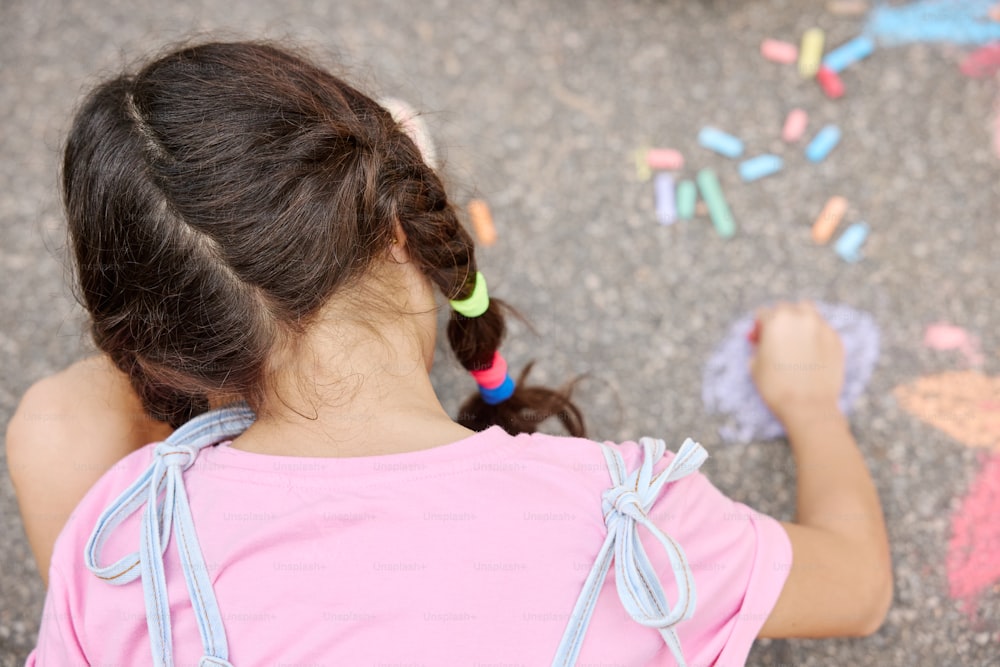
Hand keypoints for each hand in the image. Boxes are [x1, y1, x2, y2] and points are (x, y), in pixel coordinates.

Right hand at [749, 301, 844, 424]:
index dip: (759, 326)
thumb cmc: (776, 387)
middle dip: (779, 319)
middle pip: (786, 308)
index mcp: (775, 321)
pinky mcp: (836, 338)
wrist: (807, 406)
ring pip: (808, 311)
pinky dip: (816, 334)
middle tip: (777, 337)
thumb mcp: (754, 364)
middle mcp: (799, 318)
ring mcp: (821, 326)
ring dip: (800, 319)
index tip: (759, 338)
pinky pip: (823, 328)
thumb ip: (758, 346)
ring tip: (796, 338)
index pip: (763, 313)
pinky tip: (811, 352)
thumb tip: (763, 342)